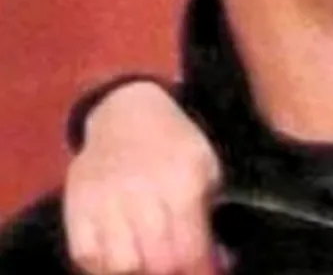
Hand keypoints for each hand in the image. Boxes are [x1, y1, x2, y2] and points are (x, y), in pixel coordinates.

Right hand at [64, 82, 223, 273]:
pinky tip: (123, 258)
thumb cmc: (176, 144)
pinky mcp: (76, 206)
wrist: (127, 113)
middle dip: (174, 273)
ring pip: (121, 265)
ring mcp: (105, 200)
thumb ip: (209, 217)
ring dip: (140, 272)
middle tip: (181, 269)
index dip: (202, 271)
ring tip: (152, 264)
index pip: (190, 248)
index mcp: (182, 182)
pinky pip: (86, 255)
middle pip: (157, 262)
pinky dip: (104, 266)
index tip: (209, 273)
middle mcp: (142, 193)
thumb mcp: (207, 169)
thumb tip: (217, 263)